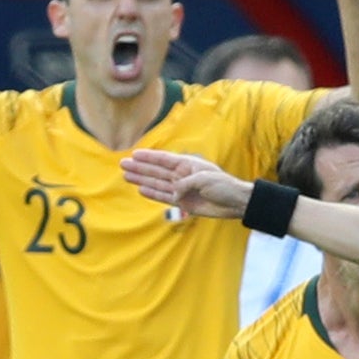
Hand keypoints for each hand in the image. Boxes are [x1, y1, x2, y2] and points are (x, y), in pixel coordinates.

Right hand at [121, 150, 248, 218]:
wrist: (235, 202)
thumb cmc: (223, 185)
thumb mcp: (205, 179)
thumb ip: (185, 184)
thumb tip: (173, 192)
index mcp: (188, 165)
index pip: (164, 159)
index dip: (149, 157)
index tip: (134, 154)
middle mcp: (182, 176)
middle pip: (156, 171)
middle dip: (140, 168)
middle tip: (123, 165)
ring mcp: (181, 189)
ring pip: (157, 183)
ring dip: (142, 180)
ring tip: (126, 176)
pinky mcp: (183, 203)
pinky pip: (164, 197)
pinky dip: (153, 194)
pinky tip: (141, 189)